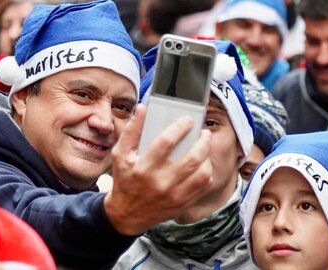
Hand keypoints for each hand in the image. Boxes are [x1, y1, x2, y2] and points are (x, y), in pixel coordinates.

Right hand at [104, 104, 212, 234]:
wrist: (127, 215)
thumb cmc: (125, 180)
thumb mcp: (120, 154)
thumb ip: (131, 131)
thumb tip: (143, 108)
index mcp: (143, 168)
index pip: (166, 143)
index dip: (180, 128)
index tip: (188, 119)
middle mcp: (160, 183)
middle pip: (191, 159)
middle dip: (203, 142)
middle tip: (204, 133)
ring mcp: (174, 195)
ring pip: (202, 174)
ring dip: (207, 157)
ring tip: (205, 147)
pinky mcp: (182, 203)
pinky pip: (203, 186)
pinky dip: (207, 172)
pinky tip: (203, 164)